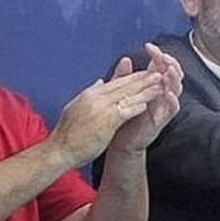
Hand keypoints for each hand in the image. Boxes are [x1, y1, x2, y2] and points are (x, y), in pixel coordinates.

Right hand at [48, 63, 164, 168]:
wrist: (61, 148)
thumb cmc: (68, 133)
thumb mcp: (76, 107)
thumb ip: (91, 94)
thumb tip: (100, 82)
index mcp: (89, 94)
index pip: (114, 82)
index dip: (130, 77)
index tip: (142, 74)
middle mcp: (96, 97)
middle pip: (123, 85)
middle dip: (141, 79)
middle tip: (156, 73)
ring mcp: (101, 107)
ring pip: (127, 95)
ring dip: (145, 90)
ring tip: (159, 84)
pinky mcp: (107, 120)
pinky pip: (125, 111)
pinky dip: (137, 106)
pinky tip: (147, 104)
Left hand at [108, 43, 182, 153]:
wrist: (120, 139)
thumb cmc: (123, 114)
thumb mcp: (122, 92)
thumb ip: (124, 76)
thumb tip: (126, 59)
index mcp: (152, 85)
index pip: (161, 66)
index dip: (158, 55)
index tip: (149, 46)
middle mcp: (160, 94)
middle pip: (173, 75)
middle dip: (170, 64)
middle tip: (163, 56)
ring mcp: (162, 107)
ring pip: (175, 90)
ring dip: (174, 79)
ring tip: (169, 70)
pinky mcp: (162, 120)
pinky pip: (171, 110)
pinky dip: (172, 101)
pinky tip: (168, 94)